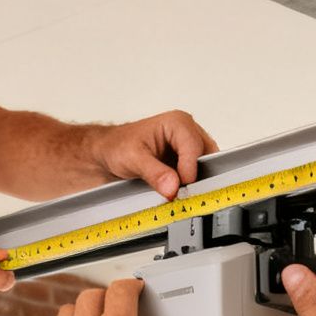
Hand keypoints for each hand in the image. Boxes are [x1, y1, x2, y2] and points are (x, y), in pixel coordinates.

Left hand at [94, 111, 218, 199]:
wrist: (109, 154)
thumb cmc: (118, 147)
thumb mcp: (133, 159)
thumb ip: (154, 173)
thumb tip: (173, 187)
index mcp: (177, 123)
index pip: (194, 147)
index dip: (189, 170)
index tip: (180, 188)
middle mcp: (187, 132)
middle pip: (206, 157)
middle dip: (195, 177)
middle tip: (180, 192)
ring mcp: (189, 148)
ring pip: (206, 167)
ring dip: (194, 182)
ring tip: (176, 191)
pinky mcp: (187, 162)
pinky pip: (199, 175)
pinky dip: (191, 186)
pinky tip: (177, 191)